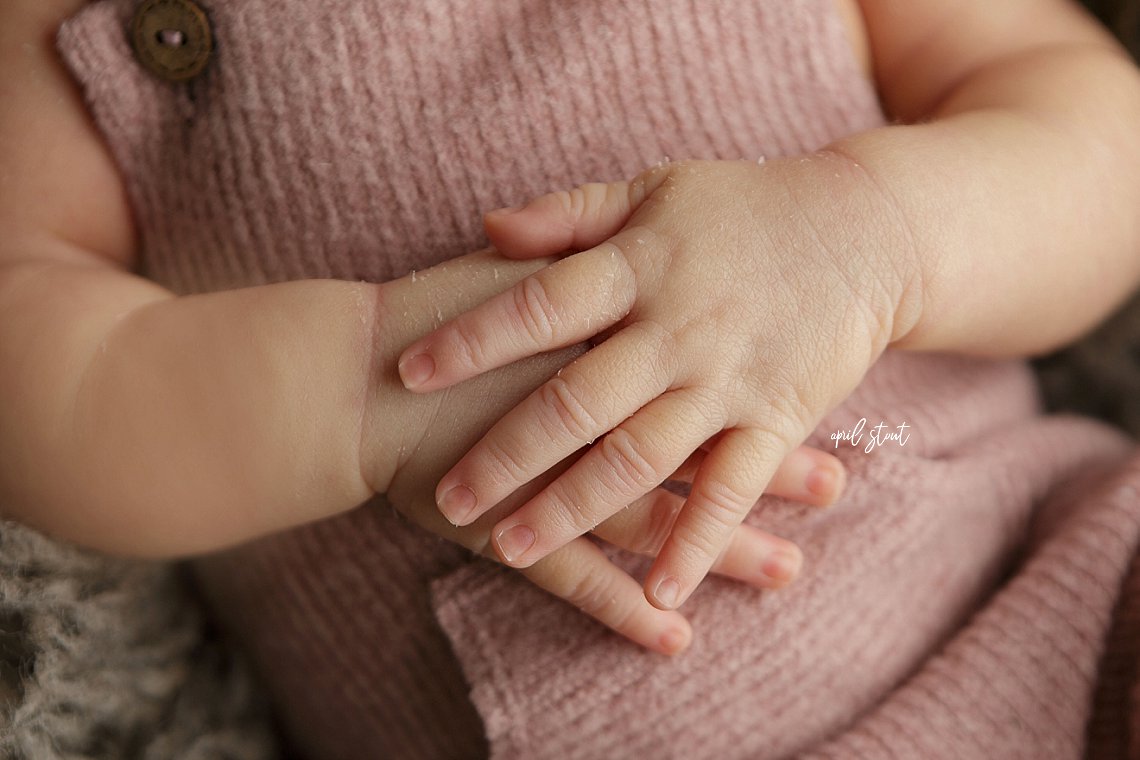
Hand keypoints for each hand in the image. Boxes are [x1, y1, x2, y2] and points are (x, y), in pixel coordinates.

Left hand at [397, 159, 906, 609]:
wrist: (865, 228)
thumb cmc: (743, 207)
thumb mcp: (653, 190)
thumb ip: (570, 213)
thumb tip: (485, 227)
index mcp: (639, 265)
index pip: (538, 306)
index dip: (471, 339)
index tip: (407, 371)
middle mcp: (676, 327)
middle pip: (577, 400)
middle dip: (507, 453)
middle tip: (448, 499)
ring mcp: (727, 378)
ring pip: (640, 456)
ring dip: (574, 508)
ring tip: (510, 549)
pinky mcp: (777, 415)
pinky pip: (731, 487)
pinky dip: (697, 541)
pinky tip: (659, 593)